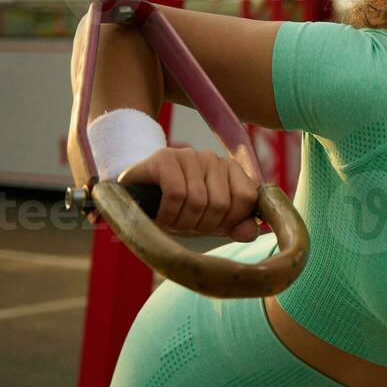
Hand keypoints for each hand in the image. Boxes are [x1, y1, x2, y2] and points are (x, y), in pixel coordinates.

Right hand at [118, 146, 261, 240]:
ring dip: (182, 223)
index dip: (230, 221)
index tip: (211, 228)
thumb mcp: (212, 223)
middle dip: (202, 226)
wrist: (137, 198)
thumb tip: (250, 231)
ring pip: (198, 200)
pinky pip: (175, 194)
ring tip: (172, 223)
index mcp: (231, 170)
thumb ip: (237, 226)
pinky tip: (160, 218)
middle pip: (221, 203)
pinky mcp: (164, 157)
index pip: (247, 197)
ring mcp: (189, 155)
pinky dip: (168, 215)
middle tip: (185, 226)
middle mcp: (213, 158)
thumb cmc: (180, 211)